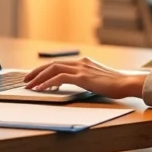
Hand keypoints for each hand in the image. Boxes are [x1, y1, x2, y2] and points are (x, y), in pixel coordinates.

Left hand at [23, 57, 147, 98]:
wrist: (126, 84)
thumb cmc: (115, 85)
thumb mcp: (97, 80)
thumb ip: (86, 79)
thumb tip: (74, 84)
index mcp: (83, 63)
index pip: (59, 64)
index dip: (44, 70)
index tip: (34, 77)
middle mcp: (80, 63)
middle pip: (52, 64)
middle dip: (36, 72)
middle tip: (25, 80)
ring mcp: (81, 69)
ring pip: (53, 69)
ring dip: (39, 77)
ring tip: (29, 85)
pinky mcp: (82, 77)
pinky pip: (60, 78)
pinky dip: (48, 82)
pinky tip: (41, 88)